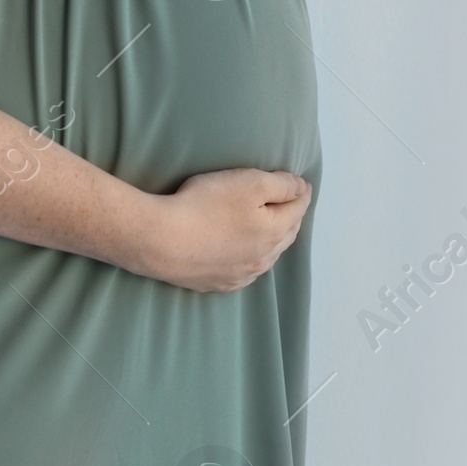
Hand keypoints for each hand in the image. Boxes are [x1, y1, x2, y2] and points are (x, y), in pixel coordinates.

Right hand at [133, 168, 311, 292]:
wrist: (162, 241)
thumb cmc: (205, 206)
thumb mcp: (248, 182)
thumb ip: (279, 184)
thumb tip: (301, 188)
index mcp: (273, 232)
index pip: (297, 209)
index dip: (301, 193)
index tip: (303, 184)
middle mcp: (263, 258)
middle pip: (285, 234)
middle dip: (291, 217)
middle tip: (292, 203)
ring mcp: (240, 274)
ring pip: (267, 255)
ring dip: (273, 240)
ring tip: (271, 227)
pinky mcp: (218, 283)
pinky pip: (245, 270)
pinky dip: (251, 257)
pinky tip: (243, 253)